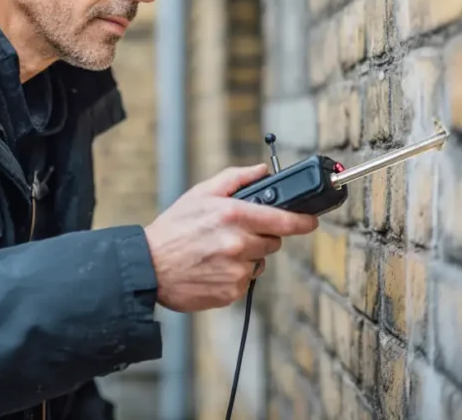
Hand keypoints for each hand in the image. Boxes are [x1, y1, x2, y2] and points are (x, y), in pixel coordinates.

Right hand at [143, 164, 318, 312]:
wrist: (149, 267)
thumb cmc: (173, 228)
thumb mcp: (200, 193)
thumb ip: (235, 178)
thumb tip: (262, 170)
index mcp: (234, 215)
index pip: (282, 220)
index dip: (302, 221)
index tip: (311, 221)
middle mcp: (238, 243)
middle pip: (273, 242)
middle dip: (260, 237)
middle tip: (235, 234)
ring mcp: (236, 270)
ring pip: (260, 262)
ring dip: (247, 257)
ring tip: (218, 252)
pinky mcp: (232, 291)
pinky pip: (246, 281)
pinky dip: (235, 275)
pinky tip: (213, 268)